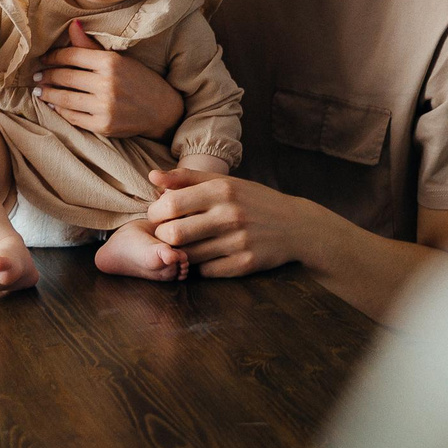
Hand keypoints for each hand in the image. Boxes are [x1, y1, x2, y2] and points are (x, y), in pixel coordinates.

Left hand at [34, 20, 183, 138]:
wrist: (161, 110)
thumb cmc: (139, 80)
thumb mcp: (119, 59)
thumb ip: (91, 47)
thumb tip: (72, 25)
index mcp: (111, 62)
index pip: (72, 56)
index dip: (53, 56)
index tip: (43, 59)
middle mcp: (107, 84)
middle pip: (65, 77)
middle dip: (46, 75)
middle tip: (35, 75)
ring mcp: (104, 106)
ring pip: (65, 98)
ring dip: (48, 94)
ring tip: (39, 90)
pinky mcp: (103, 125)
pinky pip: (73, 117)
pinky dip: (60, 110)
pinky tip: (53, 105)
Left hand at [145, 168, 302, 277]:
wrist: (296, 226)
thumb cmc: (253, 201)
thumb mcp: (225, 182)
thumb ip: (186, 178)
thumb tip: (152, 177)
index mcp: (222, 190)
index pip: (170, 204)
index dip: (156, 213)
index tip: (160, 215)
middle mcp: (230, 215)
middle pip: (173, 234)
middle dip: (163, 235)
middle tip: (168, 233)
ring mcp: (238, 242)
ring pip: (187, 255)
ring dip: (181, 252)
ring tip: (187, 244)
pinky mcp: (244, 264)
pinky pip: (206, 271)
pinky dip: (201, 265)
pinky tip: (208, 255)